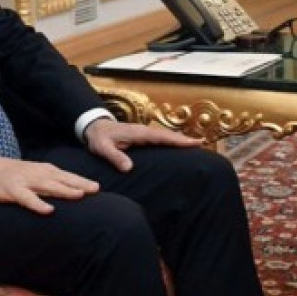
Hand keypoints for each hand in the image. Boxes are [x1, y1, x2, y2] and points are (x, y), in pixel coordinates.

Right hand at [0, 157, 99, 214]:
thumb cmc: (12, 175)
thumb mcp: (34, 175)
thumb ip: (50, 181)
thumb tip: (69, 190)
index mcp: (44, 170)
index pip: (66, 176)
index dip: (82, 181)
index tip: (97, 187)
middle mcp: (37, 174)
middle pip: (62, 179)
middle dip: (79, 184)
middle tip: (96, 189)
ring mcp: (25, 181)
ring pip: (48, 186)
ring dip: (64, 190)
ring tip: (79, 195)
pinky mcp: (12, 190)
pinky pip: (27, 199)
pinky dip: (38, 204)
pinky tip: (49, 210)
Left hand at [85, 119, 203, 172]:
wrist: (94, 127)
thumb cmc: (98, 138)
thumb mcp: (102, 148)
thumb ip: (114, 157)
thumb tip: (129, 168)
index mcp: (139, 133)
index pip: (161, 137)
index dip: (177, 140)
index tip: (193, 143)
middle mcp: (144, 132)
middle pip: (168, 135)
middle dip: (185, 139)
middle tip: (202, 143)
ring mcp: (145, 133)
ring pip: (166, 136)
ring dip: (180, 140)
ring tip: (197, 144)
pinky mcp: (143, 137)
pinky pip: (161, 139)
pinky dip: (172, 141)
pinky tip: (179, 146)